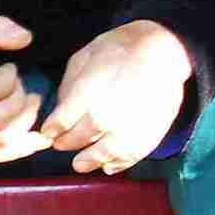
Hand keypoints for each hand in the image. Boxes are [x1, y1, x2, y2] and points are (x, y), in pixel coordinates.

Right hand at [0, 9, 46, 161]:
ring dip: (24, 125)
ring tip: (28, 105)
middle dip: (22, 105)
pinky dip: (19, 149)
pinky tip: (34, 137)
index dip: (11, 80)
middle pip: (0, 121)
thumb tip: (23, 38)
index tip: (10, 69)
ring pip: (0, 142)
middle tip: (26, 90)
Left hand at [40, 20, 192, 175]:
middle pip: (77, 140)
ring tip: (80, 163)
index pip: (60, 123)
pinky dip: (116, 165)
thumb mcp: (86, 55)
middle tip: (62, 143)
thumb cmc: (122, 48)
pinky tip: (108, 166)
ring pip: (101, 155)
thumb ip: (69, 83)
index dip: (52, 129)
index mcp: (86, 96)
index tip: (50, 131)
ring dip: (88, 161)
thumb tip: (61, 106)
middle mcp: (104, 118)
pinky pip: (128, 158)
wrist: (164, 50)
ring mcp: (126, 131)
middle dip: (66, 143)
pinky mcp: (146, 137)